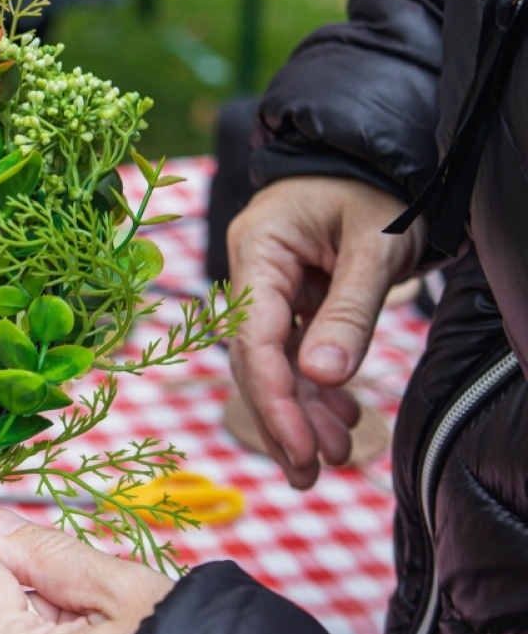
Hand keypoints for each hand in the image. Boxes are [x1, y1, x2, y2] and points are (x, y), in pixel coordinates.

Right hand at [227, 176, 422, 486]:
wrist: (382, 158)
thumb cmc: (378, 189)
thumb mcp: (375, 245)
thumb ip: (349, 312)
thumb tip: (320, 378)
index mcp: (258, 249)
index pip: (252, 338)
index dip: (273, 398)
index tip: (301, 448)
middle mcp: (252, 272)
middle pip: (253, 360)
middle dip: (281, 419)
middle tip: (310, 475)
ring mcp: (269, 288)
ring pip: (272, 363)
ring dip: (300, 411)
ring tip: (335, 457)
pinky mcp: (291, 299)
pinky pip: (294, 352)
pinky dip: (315, 388)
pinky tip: (340, 420)